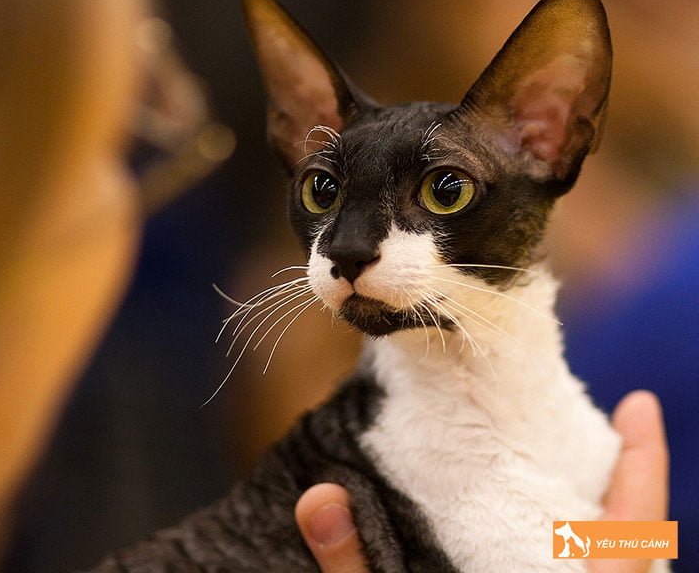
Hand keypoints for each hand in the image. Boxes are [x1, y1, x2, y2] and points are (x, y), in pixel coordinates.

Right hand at [294, 391, 668, 572]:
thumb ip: (355, 570)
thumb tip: (319, 496)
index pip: (628, 535)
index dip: (642, 466)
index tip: (640, 403)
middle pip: (639, 550)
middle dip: (632, 488)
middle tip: (612, 429)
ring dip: (613, 525)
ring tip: (585, 476)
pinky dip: (587, 558)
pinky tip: (548, 542)